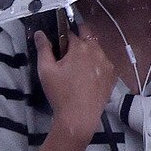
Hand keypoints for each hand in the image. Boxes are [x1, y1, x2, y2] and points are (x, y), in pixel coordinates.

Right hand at [33, 23, 115, 137]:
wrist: (79, 117)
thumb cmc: (60, 93)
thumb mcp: (46, 70)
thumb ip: (43, 48)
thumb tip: (39, 33)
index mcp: (81, 47)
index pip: (71, 32)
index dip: (63, 36)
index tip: (58, 45)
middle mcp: (97, 51)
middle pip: (87, 36)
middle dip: (78, 39)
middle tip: (68, 53)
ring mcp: (107, 64)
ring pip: (97, 50)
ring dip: (88, 52)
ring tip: (77, 67)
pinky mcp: (112, 76)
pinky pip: (103, 63)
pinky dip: (96, 64)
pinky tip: (87, 76)